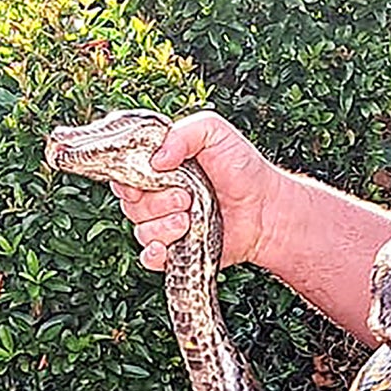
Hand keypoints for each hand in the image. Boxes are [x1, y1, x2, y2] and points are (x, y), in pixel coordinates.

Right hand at [111, 111, 284, 273]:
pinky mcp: (176, 251)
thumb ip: (183, 134)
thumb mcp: (214, 132)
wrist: (266, 209)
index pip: (123, 174)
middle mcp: (158, 196)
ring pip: (140, 230)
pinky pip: (149, 258)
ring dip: (163, 225)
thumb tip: (155, 161)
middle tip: (185, 196)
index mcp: (159, 168)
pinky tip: (168, 247)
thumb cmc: (242, 168)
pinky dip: (155, 253)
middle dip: (155, 201)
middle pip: (130, 204)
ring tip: (190, 217)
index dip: (126, 178)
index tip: (145, 178)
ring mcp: (166, 225)